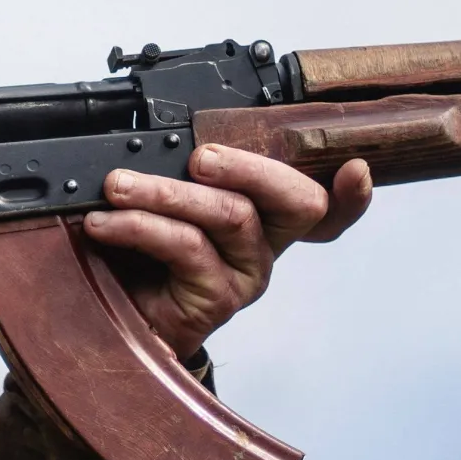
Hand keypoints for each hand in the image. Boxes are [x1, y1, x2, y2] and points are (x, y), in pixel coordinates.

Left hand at [82, 146, 373, 358]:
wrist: (108, 320)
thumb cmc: (133, 259)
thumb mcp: (155, 209)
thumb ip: (172, 178)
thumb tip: (145, 139)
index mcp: (259, 218)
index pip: (321, 206)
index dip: (350, 195)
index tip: (354, 169)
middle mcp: (261, 247)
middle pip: (297, 202)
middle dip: (250, 166)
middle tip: (200, 156)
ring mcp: (242, 275)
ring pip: (232, 216)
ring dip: (167, 192)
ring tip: (117, 186)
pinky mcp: (214, 299)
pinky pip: (188, 248)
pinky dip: (140, 226)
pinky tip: (106, 224)